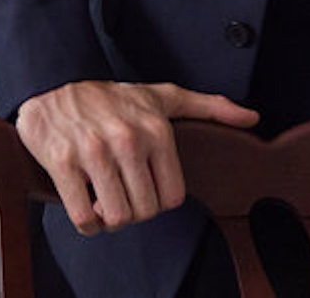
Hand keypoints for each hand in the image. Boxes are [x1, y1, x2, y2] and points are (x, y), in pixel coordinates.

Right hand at [14, 80, 259, 234]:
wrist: (57, 87)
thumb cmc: (114, 98)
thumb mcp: (165, 97)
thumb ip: (211, 107)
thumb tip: (252, 118)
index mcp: (157, 130)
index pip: (172, 197)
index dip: (159, 203)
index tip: (148, 193)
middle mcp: (128, 141)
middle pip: (144, 211)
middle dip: (134, 213)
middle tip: (124, 199)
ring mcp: (94, 153)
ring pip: (116, 216)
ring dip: (110, 220)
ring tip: (105, 202)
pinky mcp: (63, 164)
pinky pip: (82, 216)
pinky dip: (86, 222)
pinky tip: (86, 205)